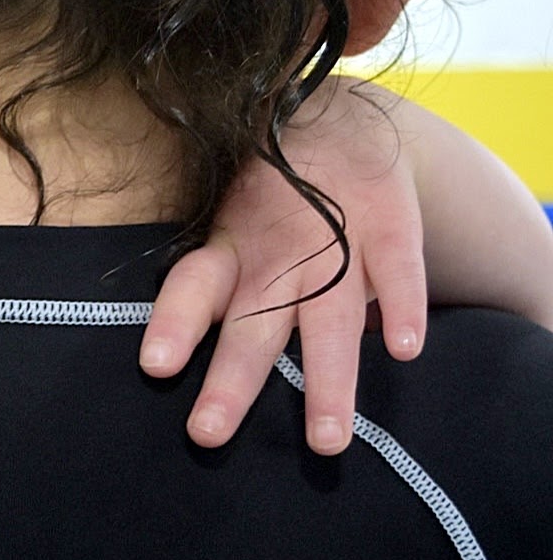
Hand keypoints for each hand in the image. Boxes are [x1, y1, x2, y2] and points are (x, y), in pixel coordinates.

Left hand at [140, 82, 425, 453]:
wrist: (341, 120)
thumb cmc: (271, 202)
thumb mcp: (233, 233)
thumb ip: (212, 294)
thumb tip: (164, 367)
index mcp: (230, 253)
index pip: (193, 287)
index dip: (175, 323)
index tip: (155, 366)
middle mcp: (277, 255)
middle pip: (252, 324)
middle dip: (231, 381)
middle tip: (208, 434)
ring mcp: (337, 242)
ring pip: (328, 318)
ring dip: (327, 378)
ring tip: (326, 439)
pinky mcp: (390, 227)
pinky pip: (399, 270)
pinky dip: (403, 306)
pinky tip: (403, 349)